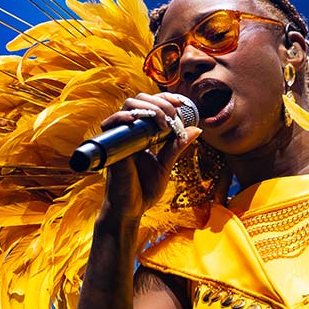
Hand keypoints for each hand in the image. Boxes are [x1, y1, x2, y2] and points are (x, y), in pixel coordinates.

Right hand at [97, 93, 200, 225]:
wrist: (131, 209)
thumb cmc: (145, 189)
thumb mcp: (166, 165)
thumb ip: (178, 147)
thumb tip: (197, 129)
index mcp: (143, 133)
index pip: (151, 104)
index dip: (165, 98)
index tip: (181, 103)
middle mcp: (131, 131)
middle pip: (140, 99)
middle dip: (160, 102)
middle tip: (172, 116)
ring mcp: (120, 137)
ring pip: (128, 106)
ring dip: (148, 107)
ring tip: (161, 121)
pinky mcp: (111, 146)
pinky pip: (111, 123)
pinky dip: (123, 117)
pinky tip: (135, 119)